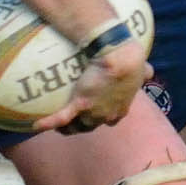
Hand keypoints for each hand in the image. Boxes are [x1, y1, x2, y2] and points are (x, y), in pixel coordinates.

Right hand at [35, 37, 149, 132]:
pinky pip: (61, 117)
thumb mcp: (140, 70)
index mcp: (121, 108)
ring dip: (66, 127)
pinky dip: (48, 123)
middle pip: (91, 126)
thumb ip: (144, 73)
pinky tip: (36, 125)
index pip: (110, 120)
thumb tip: (150, 71)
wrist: (119, 57)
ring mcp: (93, 112)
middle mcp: (107, 116)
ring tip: (55, 124)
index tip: (96, 113)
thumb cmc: (131, 61)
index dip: (103, 118)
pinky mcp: (80, 104)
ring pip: (76, 126)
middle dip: (82, 125)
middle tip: (72, 120)